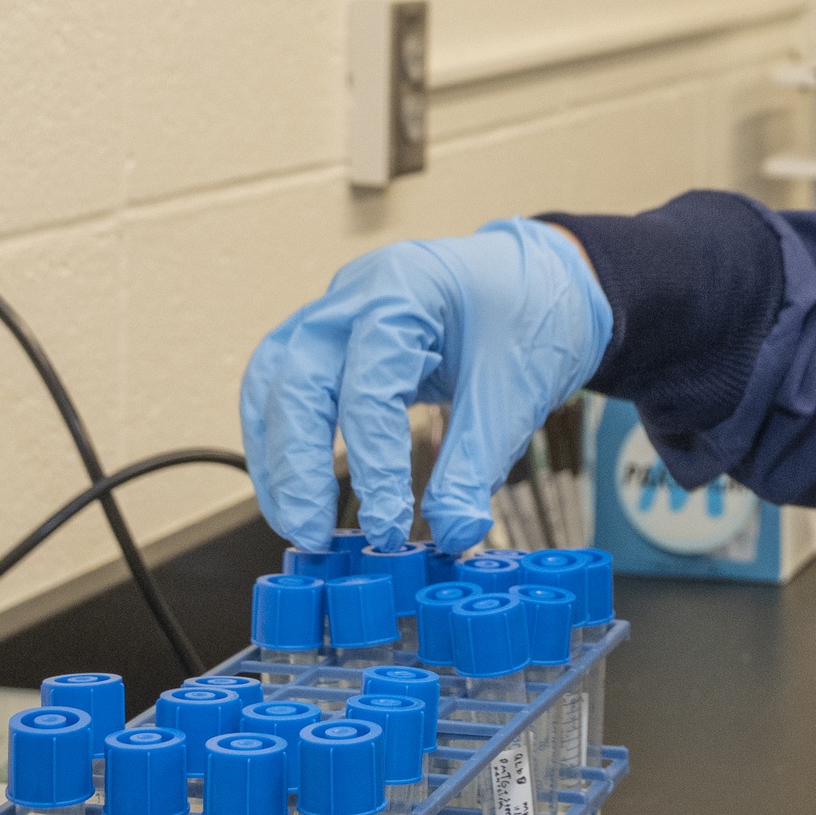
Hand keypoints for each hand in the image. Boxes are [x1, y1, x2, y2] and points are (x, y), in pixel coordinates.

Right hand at [238, 219, 613, 547]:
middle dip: (296, 467)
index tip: (387, 529)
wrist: (543, 278)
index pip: (367, 387)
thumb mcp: (516, 393)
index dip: (373, 467)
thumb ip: (475, 465)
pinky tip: (295, 490)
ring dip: (276, 457)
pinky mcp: (332, 337)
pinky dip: (282, 440)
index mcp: (405, 289)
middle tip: (313, 536)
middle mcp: (355, 293)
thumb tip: (451, 533)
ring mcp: (336, 310)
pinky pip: (285, 386)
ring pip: (272, 382)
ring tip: (295, 523)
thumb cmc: (533, 314)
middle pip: (294, 381)